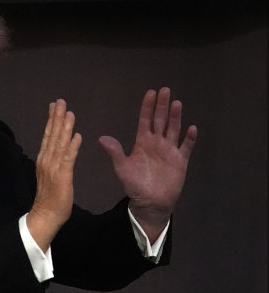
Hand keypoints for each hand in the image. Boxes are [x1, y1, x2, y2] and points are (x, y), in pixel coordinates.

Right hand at [27, 99, 81, 251]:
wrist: (45, 216)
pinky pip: (68, 159)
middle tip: (60, 101)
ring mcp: (53, 168)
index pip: (48, 136)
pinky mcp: (62, 176)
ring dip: (64, 127)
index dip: (52, 120)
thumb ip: (54, 161)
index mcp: (44, 159)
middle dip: (57, 117)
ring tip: (69, 113)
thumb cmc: (50, 198)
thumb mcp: (51, 175)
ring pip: (59, 143)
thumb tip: (59, 148)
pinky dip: (72, 146)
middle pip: (52, 135)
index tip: (55, 106)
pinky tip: (77, 136)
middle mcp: (46, 160)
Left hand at [99, 87, 196, 241]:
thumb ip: (115, 152)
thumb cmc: (134, 185)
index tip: (150, 93)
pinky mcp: (180, 161)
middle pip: (160, 120)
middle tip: (165, 90)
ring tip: (177, 103)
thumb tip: (102, 138)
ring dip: (175, 117)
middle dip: (162, 105)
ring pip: (173, 129)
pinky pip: (186, 147)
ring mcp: (169, 150)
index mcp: (142, 142)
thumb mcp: (122, 168)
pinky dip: (189, 138)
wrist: (149, 202)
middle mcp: (157, 143)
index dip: (147, 107)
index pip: (145, 120)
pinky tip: (191, 128)